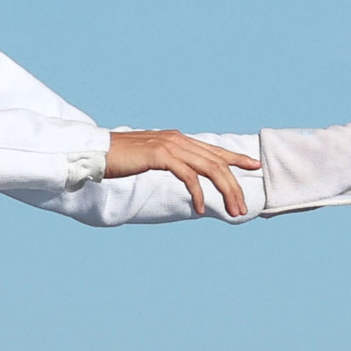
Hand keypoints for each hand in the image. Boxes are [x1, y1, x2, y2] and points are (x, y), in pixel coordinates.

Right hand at [106, 129, 259, 217]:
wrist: (95, 151)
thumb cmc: (121, 158)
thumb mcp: (151, 158)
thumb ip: (170, 161)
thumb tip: (185, 172)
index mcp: (178, 139)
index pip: (213, 150)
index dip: (236, 158)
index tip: (255, 165)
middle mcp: (178, 139)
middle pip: (217, 162)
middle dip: (235, 185)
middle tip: (243, 207)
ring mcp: (170, 146)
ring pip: (209, 168)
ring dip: (225, 191)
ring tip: (233, 211)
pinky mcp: (160, 155)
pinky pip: (188, 176)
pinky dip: (198, 194)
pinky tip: (201, 209)